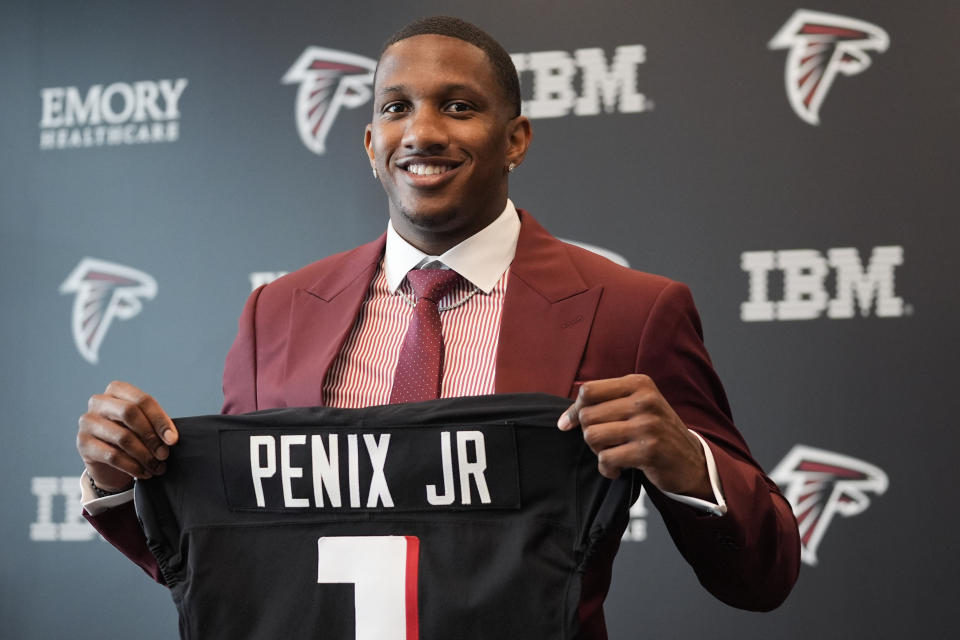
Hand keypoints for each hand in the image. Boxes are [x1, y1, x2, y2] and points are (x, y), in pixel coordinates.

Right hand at [77, 381, 177, 492]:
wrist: (109, 463)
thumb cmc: (133, 436)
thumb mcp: (145, 426)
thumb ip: (156, 426)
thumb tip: (170, 438)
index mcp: (117, 390)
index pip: (142, 400)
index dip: (160, 420)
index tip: (173, 439)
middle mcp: (99, 402)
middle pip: (129, 413)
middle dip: (151, 436)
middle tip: (164, 454)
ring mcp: (87, 422)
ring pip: (122, 437)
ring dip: (144, 455)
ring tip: (157, 467)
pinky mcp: (82, 443)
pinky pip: (112, 455)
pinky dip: (132, 466)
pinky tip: (144, 473)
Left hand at [557, 374, 711, 498]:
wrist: (692, 460)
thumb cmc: (655, 431)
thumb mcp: (636, 406)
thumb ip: (603, 404)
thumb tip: (564, 421)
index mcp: (639, 383)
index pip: (588, 391)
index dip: (574, 410)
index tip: (570, 424)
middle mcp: (645, 400)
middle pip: (587, 416)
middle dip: (589, 434)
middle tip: (605, 444)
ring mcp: (648, 425)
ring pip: (593, 436)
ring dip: (597, 451)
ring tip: (612, 454)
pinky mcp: (649, 451)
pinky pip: (606, 459)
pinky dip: (607, 468)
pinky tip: (618, 469)